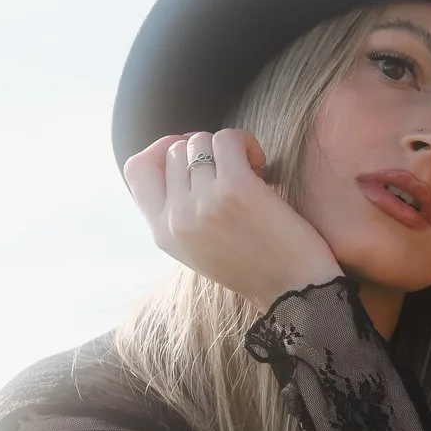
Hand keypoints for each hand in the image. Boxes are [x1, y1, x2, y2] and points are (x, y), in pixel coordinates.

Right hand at [122, 129, 342, 307]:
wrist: (294, 292)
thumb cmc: (255, 264)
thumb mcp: (199, 246)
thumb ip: (179, 211)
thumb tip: (178, 151)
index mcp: (162, 234)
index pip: (136, 169)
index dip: (161, 150)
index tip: (193, 157)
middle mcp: (176, 219)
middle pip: (173, 151)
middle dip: (203, 151)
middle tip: (231, 171)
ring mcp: (202, 204)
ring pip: (199, 141)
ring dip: (227, 148)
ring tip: (249, 171)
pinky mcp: (234, 189)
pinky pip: (227, 139)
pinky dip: (245, 143)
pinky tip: (261, 165)